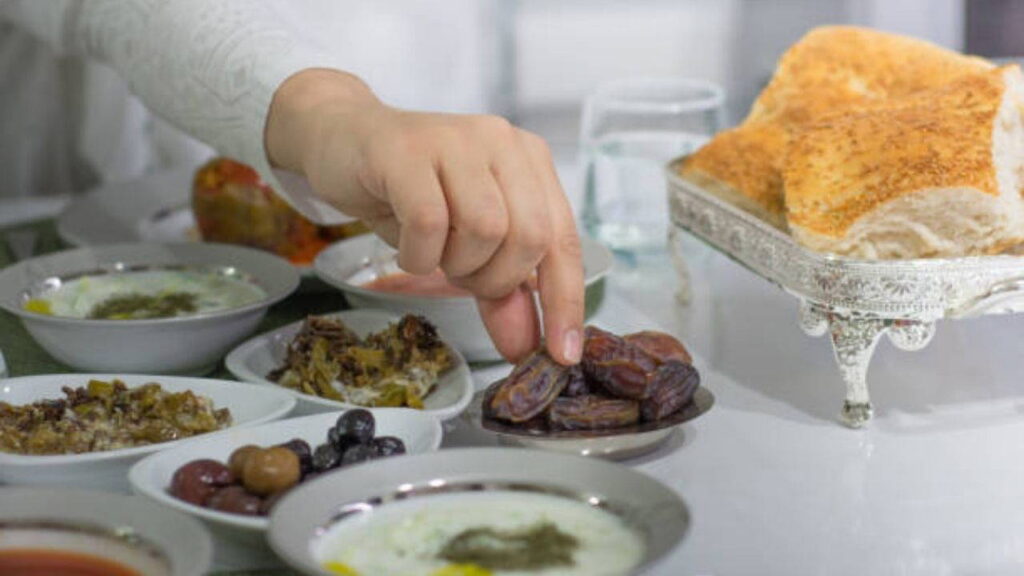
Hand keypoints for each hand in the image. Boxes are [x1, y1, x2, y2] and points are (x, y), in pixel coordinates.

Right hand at [266, 69, 583, 363]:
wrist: (341, 141)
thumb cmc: (409, 192)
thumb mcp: (465, 245)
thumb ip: (502, 292)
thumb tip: (526, 347)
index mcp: (530, 161)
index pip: (563, 240)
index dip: (565, 301)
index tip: (561, 354)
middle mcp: (503, 142)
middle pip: (530, 237)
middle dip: (498, 279)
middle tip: (463, 276)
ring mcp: (457, 140)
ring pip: (486, 229)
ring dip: (456, 263)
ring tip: (434, 254)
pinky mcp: (408, 151)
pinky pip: (429, 223)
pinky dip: (418, 254)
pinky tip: (407, 247)